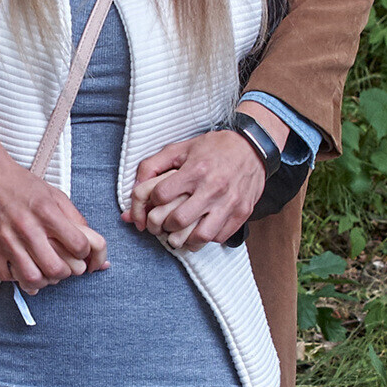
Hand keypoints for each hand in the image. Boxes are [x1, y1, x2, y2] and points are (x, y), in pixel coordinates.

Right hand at [0, 99, 106, 292]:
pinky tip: (22, 268)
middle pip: (56, 269)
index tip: (81, 253)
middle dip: (65, 273)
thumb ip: (73, 217)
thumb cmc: (18, 184)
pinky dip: (18, 278)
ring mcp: (6, 239)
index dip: (85, 254)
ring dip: (43, 280)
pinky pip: (7, 276)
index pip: (79, 245)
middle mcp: (27, 226)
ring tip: (44, 272)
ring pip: (32, 278)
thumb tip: (89, 243)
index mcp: (46, 211)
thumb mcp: (53, 193)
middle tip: (63, 267)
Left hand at [126, 126, 268, 249]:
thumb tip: (134, 190)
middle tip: (162, 223)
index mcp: (195, 170)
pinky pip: (219, 237)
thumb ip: (153, 165)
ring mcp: (229, 202)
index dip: (152, 202)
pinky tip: (200, 229)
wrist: (253, 147)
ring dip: (185, 239)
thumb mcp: (180, 148)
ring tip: (179, 233)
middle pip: (177, 220)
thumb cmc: (214, 148)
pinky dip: (206, 238)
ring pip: (200, 236)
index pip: (161, 196)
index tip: (156, 201)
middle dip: (164, 225)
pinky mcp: (241, 212)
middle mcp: (212, 188)